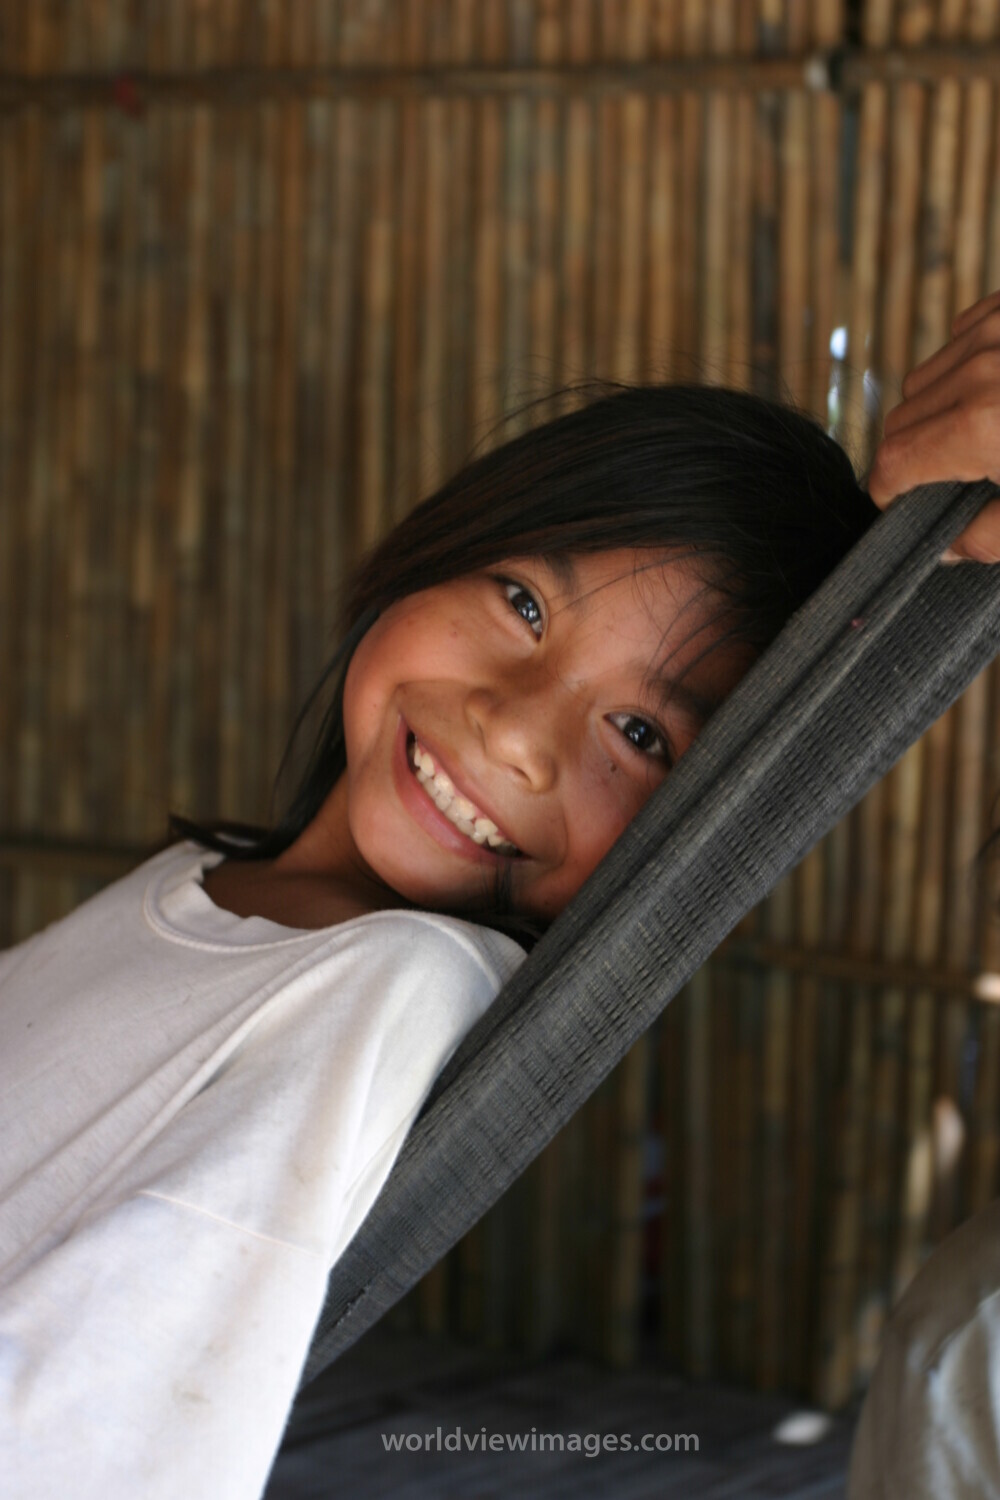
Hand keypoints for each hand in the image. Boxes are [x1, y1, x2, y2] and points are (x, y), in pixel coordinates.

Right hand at [865, 289, 999, 563]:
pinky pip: (960, 337)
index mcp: (981, 425)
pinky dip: (966, 367)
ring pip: (924, 381)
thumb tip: (941, 546)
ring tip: (989, 432)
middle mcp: (980, 368)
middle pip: (901, 424)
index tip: (906, 509)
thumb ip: (984, 537)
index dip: (892, 495)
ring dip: (939, 411)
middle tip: (958, 479)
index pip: (891, 466)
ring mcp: (997, 328)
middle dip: (917, 457)